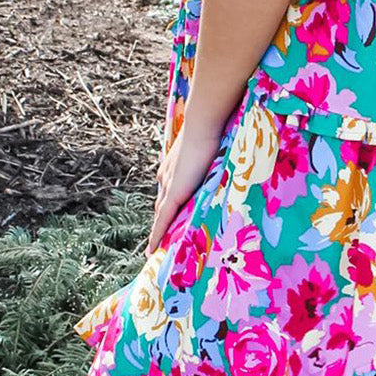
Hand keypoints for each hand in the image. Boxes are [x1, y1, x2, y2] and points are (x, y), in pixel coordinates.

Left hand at [145, 124, 222, 257]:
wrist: (203, 126)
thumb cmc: (211, 132)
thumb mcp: (209, 150)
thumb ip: (211, 160)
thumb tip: (221, 159)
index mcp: (172, 167)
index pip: (167, 191)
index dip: (167, 205)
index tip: (167, 215)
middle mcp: (165, 177)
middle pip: (161, 205)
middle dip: (161, 221)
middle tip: (161, 238)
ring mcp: (168, 185)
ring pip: (161, 215)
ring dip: (159, 231)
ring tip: (156, 249)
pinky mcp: (173, 194)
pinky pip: (163, 221)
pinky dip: (157, 235)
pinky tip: (153, 250)